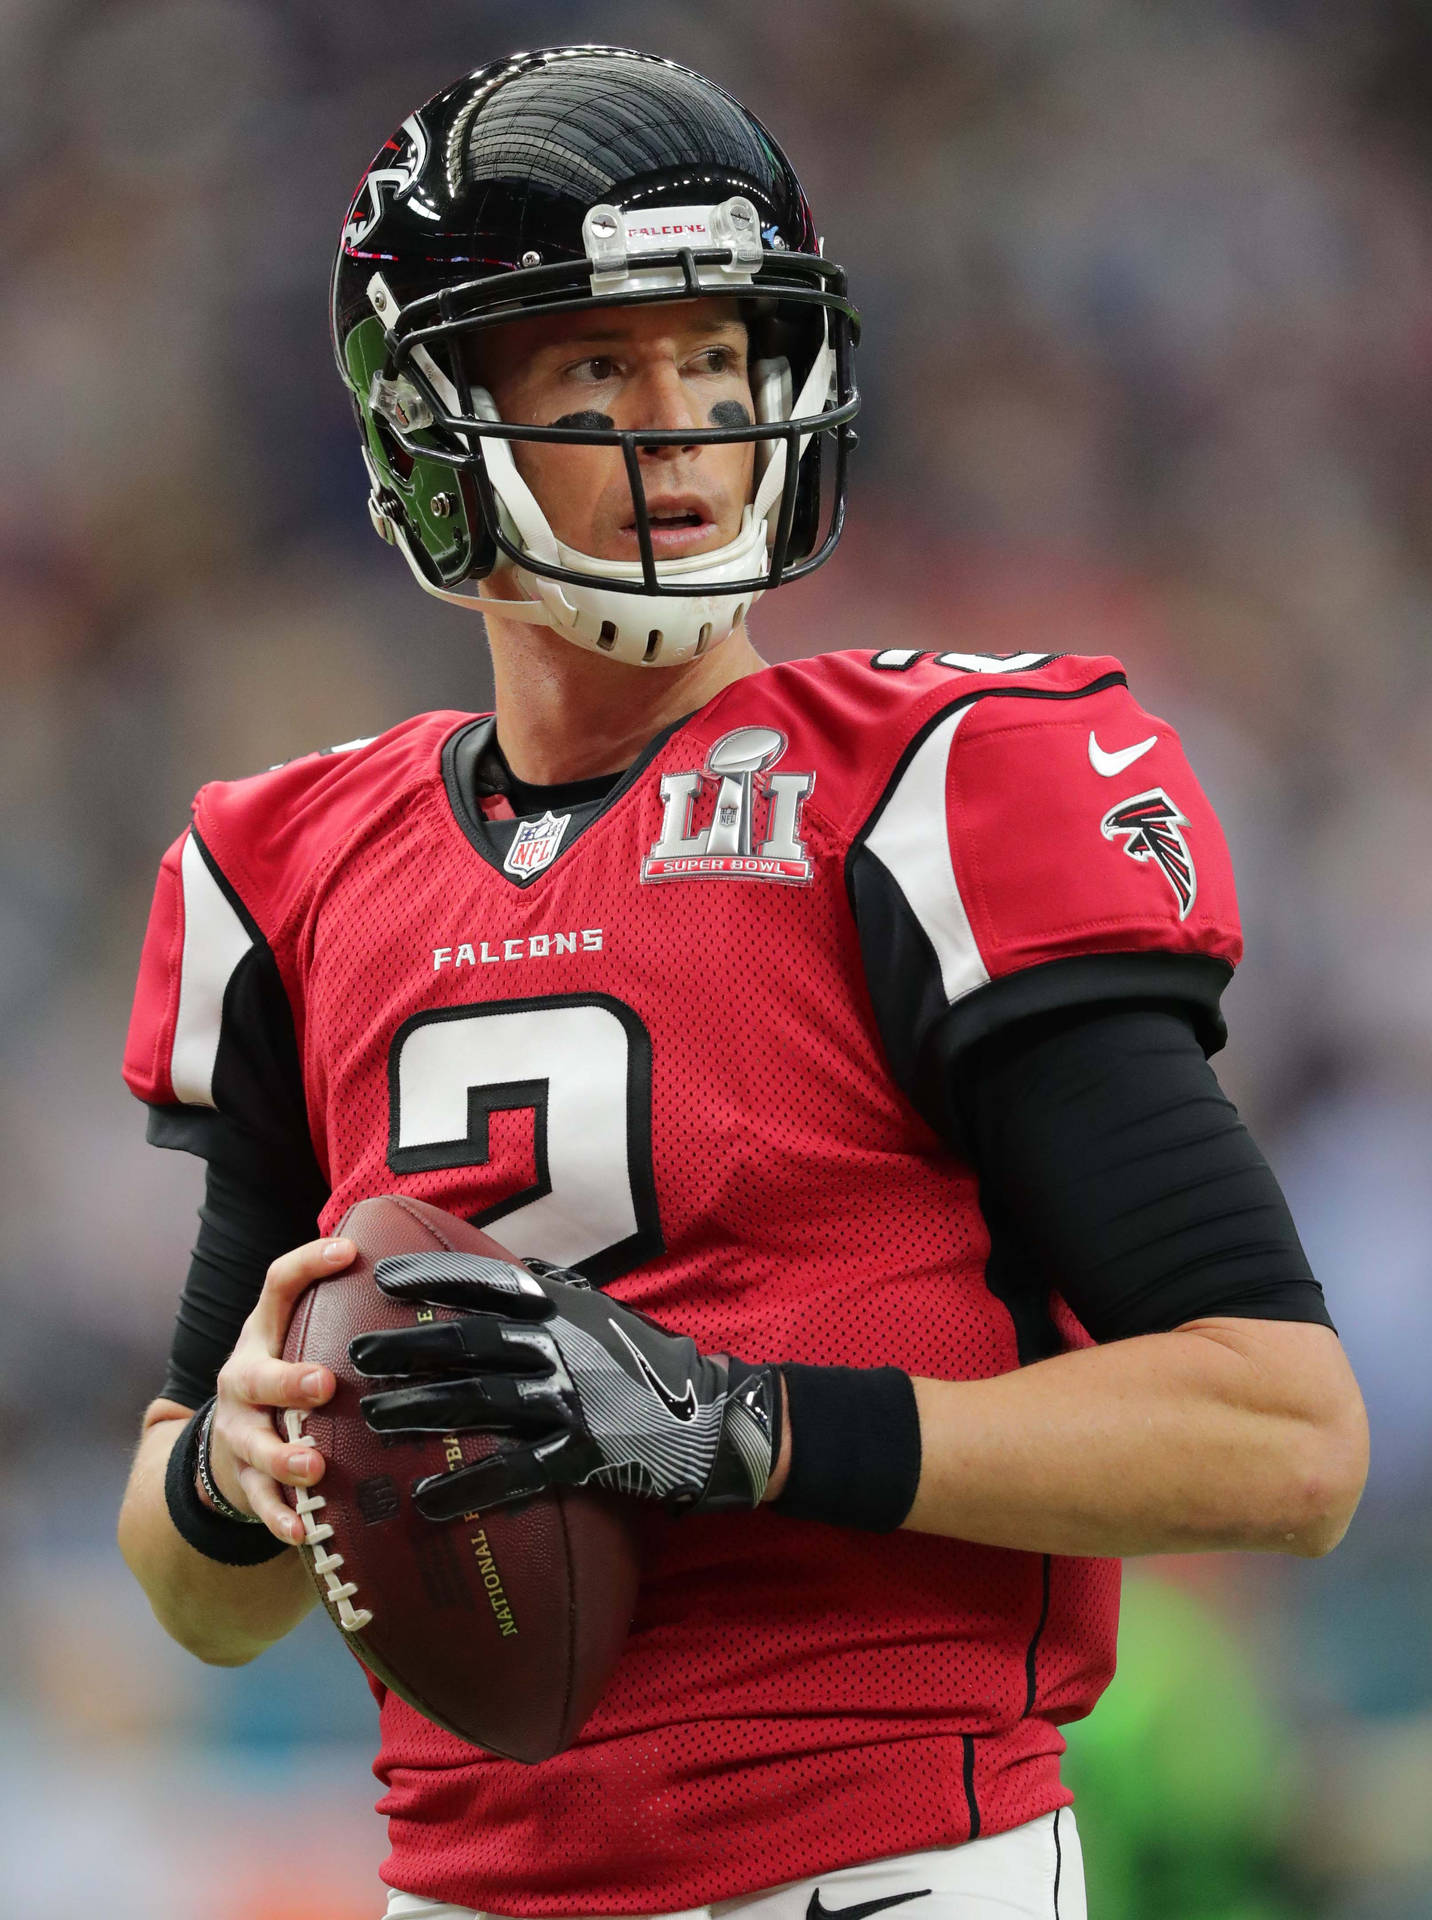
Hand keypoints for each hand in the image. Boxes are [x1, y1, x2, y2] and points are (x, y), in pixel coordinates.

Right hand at [207, 1237, 352, 1543]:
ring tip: (314, 1466)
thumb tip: (441, 1275)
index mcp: (265, 1334)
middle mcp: (244, 1378)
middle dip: (288, 1380)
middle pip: (257, 1375)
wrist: (227, 1445)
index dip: (308, 1264)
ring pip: (253, 1444)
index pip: (278, 1285)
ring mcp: (239, 1431)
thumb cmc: (289, 1378)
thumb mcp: (301, 1337)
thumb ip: (348, 1313)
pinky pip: (259, 1502)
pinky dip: (280, 1518)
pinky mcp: (243, 1479)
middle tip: (324, 1384)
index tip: (348, 1249)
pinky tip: (302, 1532)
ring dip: (284, 1456)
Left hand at [349, 1253, 782, 1520]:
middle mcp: (561, 1343)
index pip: (483, 1280)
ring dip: (419, 1410)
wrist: (712, 1413)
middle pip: (467, 1340)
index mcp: (562, 1305)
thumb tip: (508, 1264)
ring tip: (373, 1420)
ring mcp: (572, 1396)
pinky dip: (468, 1486)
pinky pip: (513, 1470)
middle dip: (406, 1347)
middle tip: (357, 1357)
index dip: (430, 1278)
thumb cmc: (650, 1360)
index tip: (380, 1279)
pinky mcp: (583, 1449)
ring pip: (479, 1400)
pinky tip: (427, 1500)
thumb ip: (556, 1287)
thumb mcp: (604, 1309)